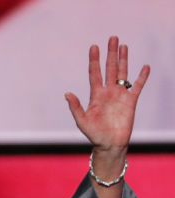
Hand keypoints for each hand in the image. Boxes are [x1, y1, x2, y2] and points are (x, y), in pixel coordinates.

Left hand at [64, 36, 149, 151]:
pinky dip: (141, 77)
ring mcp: (120, 95)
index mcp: (95, 94)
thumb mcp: (81, 120)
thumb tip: (67, 93)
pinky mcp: (131, 101)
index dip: (94, 60)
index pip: (94, 73)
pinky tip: (144, 67)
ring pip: (122, 73)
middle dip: (110, 53)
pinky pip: (137, 86)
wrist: (108, 144)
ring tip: (123, 46)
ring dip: (123, 59)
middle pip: (110, 68)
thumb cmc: (93, 134)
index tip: (93, 47)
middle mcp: (108, 91)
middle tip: (112, 38)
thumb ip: (75, 106)